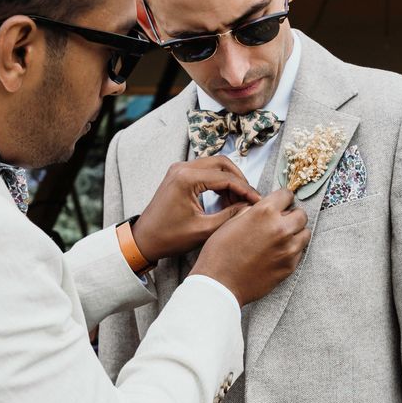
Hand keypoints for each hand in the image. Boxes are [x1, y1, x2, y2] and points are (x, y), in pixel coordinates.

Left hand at [131, 156, 259, 262]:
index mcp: (186, 178)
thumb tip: (249, 207)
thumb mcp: (203, 230)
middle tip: (249, 198)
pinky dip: (218, 181)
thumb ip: (229, 216)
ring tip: (237, 201)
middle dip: (239, 180)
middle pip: (222, 163)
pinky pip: (205, 170)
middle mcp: (182, 168)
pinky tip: (224, 199)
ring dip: (229, 180)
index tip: (257, 200)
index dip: (245, 189)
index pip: (226, 177)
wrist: (144, 239)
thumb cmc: (169, 237)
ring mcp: (179, 169)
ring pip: (215, 165)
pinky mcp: (179, 174)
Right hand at [189, 188, 309, 306]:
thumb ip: (252, 211)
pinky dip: (292, 249)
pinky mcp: (290, 266)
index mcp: (264, 213)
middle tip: (282, 220)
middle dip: (292, 215)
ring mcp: (288, 249)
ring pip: (305, 233)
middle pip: (301, 214)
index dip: (282, 198)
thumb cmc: (220, 253)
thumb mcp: (231, 222)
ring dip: (296, 232)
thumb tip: (261, 207)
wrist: (220, 284)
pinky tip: (277, 252)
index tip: (281, 202)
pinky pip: (299, 252)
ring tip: (282, 237)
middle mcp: (280, 228)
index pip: (286, 195)